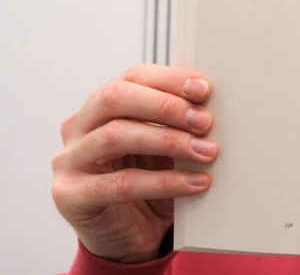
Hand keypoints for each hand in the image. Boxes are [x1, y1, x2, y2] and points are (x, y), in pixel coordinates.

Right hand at [51, 64, 218, 263]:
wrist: (129, 238)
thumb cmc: (150, 183)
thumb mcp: (165, 147)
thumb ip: (178, 123)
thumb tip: (213, 106)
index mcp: (101, 105)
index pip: (132, 77)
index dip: (168, 80)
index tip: (203, 89)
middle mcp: (78, 127)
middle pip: (115, 97)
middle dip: (165, 105)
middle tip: (204, 121)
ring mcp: (69, 161)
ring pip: (115, 136)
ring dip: (168, 140)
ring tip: (206, 151)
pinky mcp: (71, 196)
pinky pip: (121, 184)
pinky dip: (165, 182)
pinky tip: (196, 183)